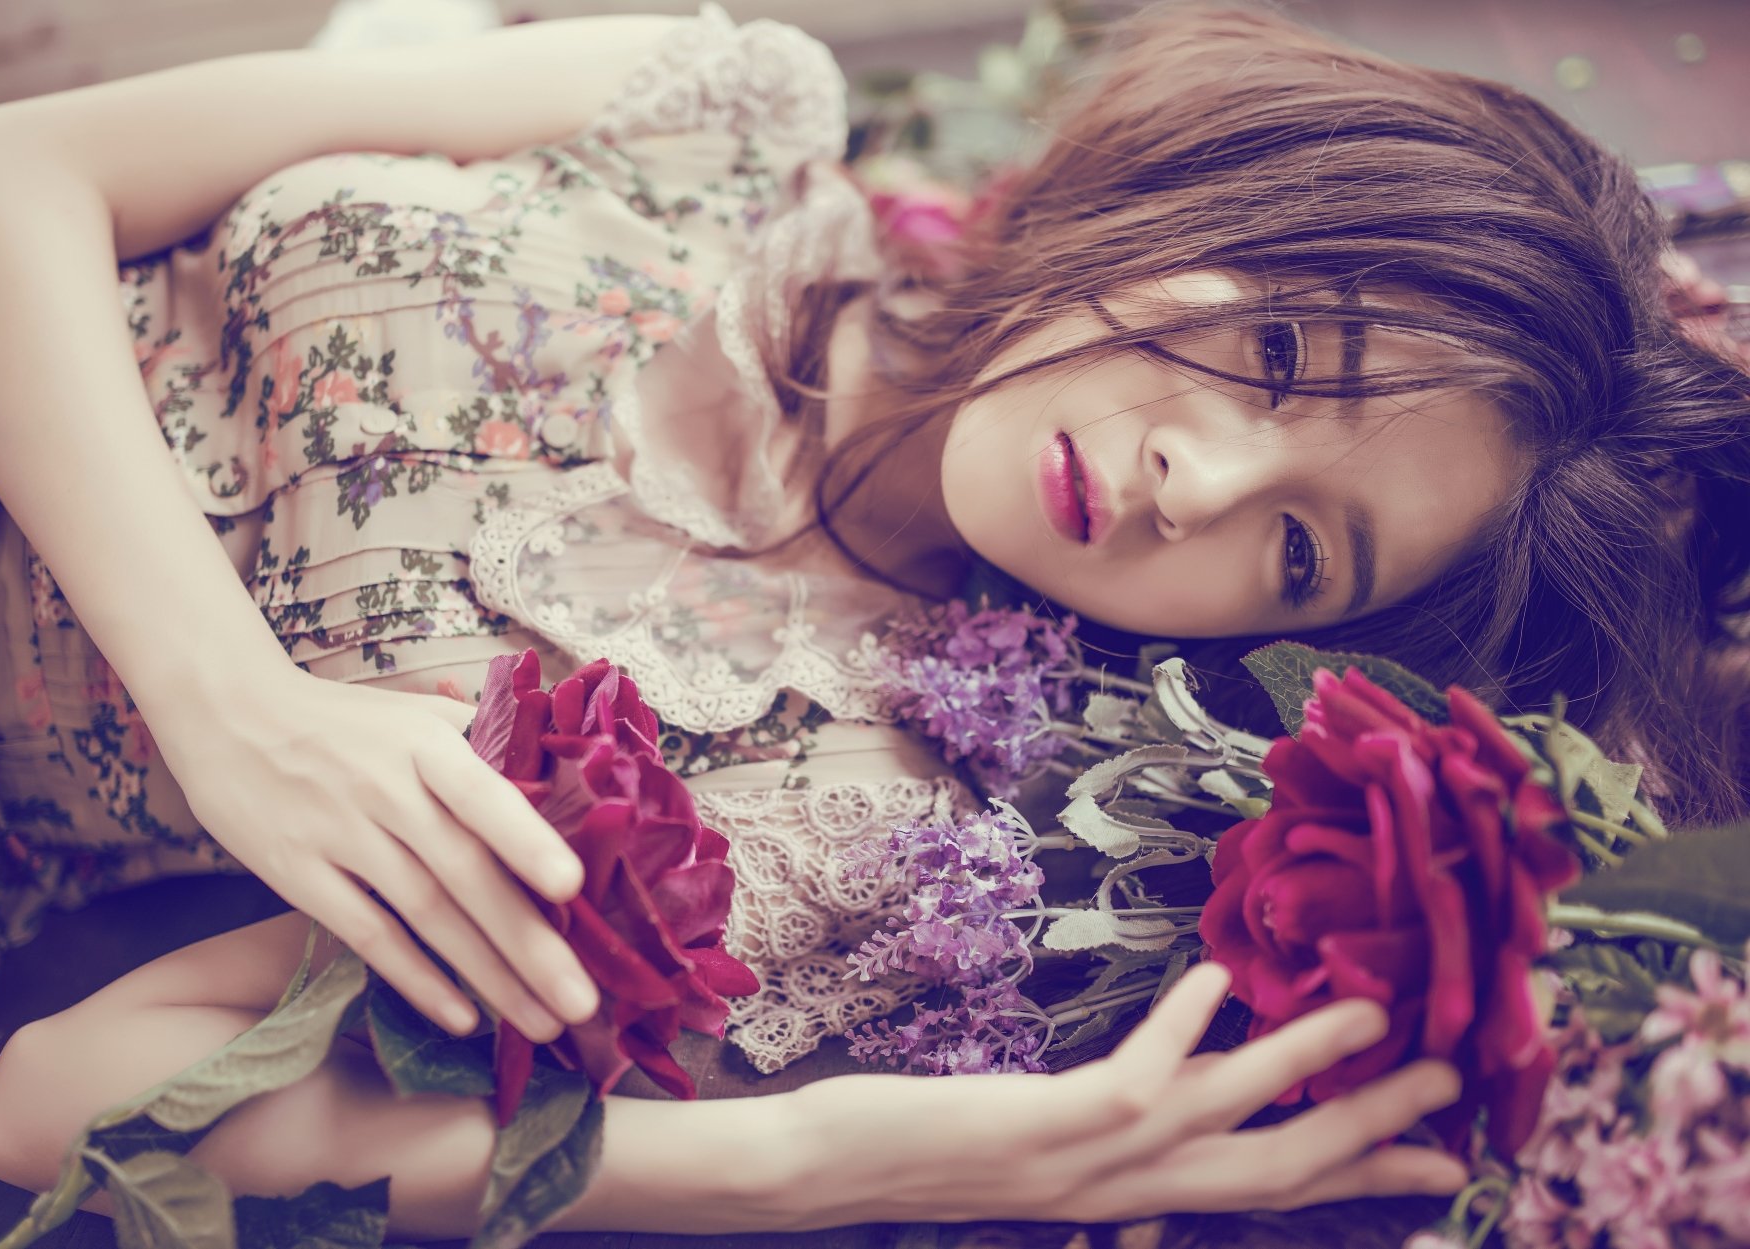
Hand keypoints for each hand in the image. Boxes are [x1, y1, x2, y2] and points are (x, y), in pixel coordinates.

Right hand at [153, 664, 598, 1041]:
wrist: (229, 713)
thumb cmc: (343, 722)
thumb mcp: (412, 715)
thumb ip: (477, 752)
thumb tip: (555, 794)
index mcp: (424, 744)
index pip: (481, 795)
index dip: (525, 841)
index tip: (572, 888)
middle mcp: (385, 789)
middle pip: (464, 873)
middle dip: (528, 943)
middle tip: (582, 1004)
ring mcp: (339, 834)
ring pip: (426, 916)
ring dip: (488, 976)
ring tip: (542, 1023)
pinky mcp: (297, 874)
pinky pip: (368, 936)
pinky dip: (416, 979)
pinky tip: (461, 1018)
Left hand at [792, 964, 1468, 1228]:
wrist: (821, 1174)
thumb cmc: (919, 1146)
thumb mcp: (1041, 1140)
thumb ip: (1115, 1117)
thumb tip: (1185, 1074)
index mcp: (1126, 1194)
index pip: (1268, 1191)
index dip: (1361, 1172)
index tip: (1442, 1153)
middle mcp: (1122, 1191)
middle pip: (1278, 1171)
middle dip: (1371, 1129)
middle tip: (1455, 1088)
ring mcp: (1085, 1165)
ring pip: (1228, 1125)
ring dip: (1307, 1070)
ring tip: (1371, 1010)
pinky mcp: (1044, 1128)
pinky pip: (1138, 1083)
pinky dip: (1185, 1031)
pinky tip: (1222, 980)